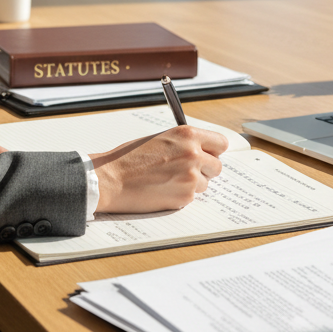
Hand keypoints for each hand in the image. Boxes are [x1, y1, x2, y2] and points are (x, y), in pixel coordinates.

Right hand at [89, 126, 227, 212]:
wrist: (111, 179)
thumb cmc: (130, 158)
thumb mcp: (160, 139)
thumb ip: (184, 143)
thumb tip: (203, 151)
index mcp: (187, 135)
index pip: (221, 143)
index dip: (213, 151)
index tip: (208, 155)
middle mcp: (194, 154)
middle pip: (217, 166)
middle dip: (205, 170)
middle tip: (187, 171)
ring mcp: (191, 177)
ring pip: (205, 183)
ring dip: (192, 184)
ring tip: (167, 180)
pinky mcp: (185, 196)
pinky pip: (191, 197)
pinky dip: (180, 195)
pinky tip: (162, 189)